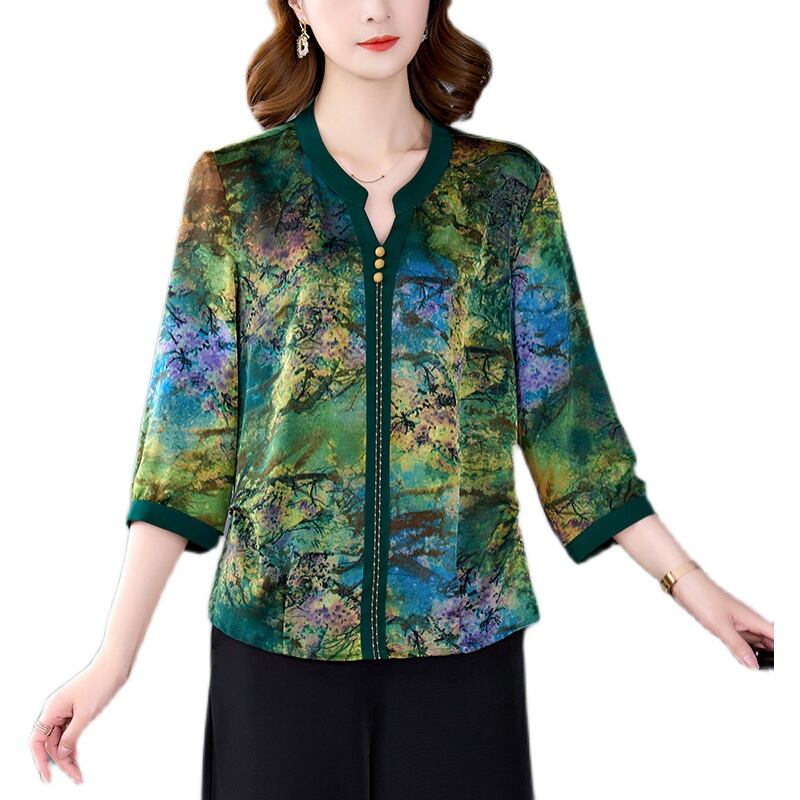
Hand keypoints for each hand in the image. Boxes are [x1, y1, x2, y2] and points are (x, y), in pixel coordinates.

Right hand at [29, 651, 128, 783]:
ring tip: (78, 773)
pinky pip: (69, 731)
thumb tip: (60, 753)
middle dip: (60, 762)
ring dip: (68, 756)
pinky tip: (78, 758)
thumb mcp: (86, 714)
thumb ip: (71, 736)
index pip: (37, 741)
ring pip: (60, 739)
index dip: (40, 761)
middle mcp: (55, 710)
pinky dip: (73, 744)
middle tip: (75, 777)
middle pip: (50, 743)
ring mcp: (65, 710)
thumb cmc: (100, 683)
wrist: (115, 664)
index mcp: (52, 709)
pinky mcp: (76, 709)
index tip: (48, 777)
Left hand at [669, 567, 773, 668]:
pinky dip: (743, 648)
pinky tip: (742, 656)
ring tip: (758, 665)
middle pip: (768, 640)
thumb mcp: (721, 626)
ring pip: (755, 641)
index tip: (778, 663)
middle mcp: (747, 620)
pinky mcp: (727, 624)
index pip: (776, 637)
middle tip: (769, 667)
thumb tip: (753, 664)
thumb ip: (738, 646)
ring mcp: (737, 622)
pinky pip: (741, 639)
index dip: (780, 651)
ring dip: (757, 652)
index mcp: (752, 618)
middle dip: (771, 653)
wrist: (684, 585)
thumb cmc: (702, 597)